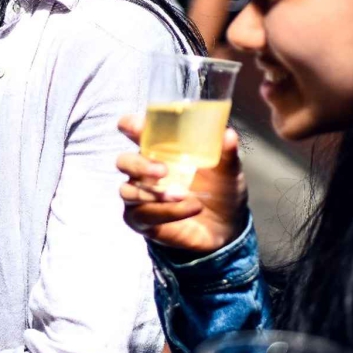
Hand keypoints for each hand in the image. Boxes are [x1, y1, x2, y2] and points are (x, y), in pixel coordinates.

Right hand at [116, 122, 246, 253]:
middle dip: (139, 165)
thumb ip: (225, 153)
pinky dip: (168, 211)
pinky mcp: (144, 221)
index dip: (130, 126)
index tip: (132, 126)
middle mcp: (144, 171)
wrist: (227, 226)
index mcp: (159, 149)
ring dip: (153, 193)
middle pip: (123, 161)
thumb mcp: (227, 170)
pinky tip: (190, 208)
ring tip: (183, 194)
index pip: (134, 131)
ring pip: (128, 191)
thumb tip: (228, 135)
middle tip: (163, 170)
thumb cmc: (220, 189)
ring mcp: (140, 197)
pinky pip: (144, 215)